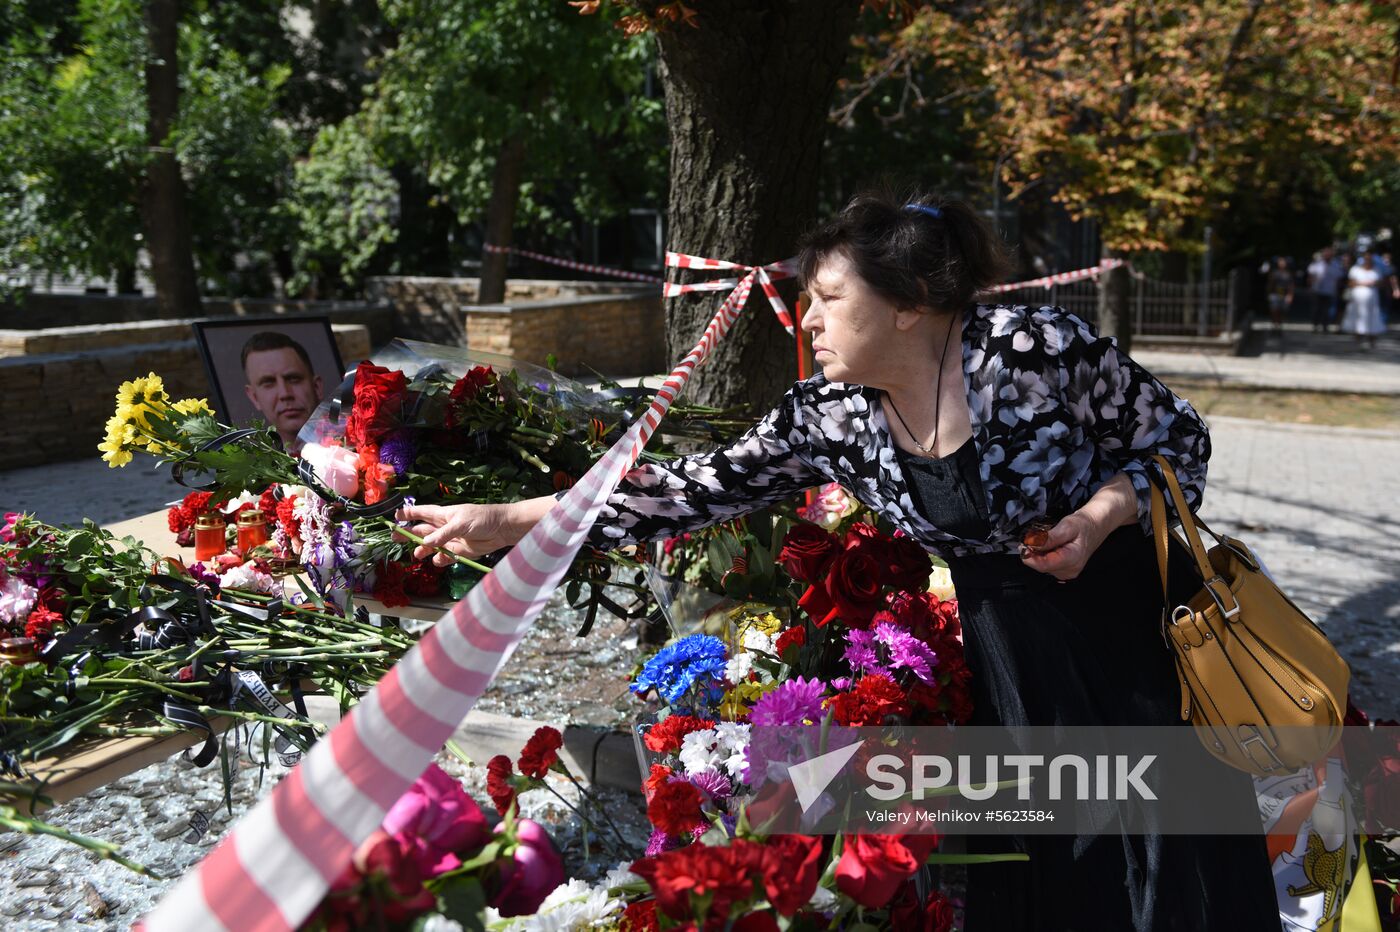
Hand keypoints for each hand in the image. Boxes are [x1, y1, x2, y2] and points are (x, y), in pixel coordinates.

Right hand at [396, 502, 514, 566]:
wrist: (502, 530)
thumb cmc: (482, 518)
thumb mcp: (461, 523)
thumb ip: (443, 534)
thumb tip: (425, 544)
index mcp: (442, 515)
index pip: (420, 513)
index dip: (407, 514)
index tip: (394, 516)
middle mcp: (443, 527)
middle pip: (420, 531)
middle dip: (408, 534)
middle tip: (394, 538)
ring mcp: (450, 540)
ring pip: (430, 546)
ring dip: (422, 550)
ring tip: (416, 555)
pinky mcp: (458, 552)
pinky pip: (443, 557)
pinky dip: (439, 560)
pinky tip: (438, 560)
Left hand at [1018, 512, 1107, 581]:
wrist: (1095, 527)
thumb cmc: (1083, 525)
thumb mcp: (1067, 526)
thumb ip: (1050, 538)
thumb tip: (1032, 544)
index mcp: (1072, 560)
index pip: (1042, 566)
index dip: (1029, 556)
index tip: (1023, 544)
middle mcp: (1070, 571)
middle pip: (1041, 566)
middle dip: (1032, 553)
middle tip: (1030, 538)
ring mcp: (1067, 572)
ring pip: (1043, 566)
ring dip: (1037, 554)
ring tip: (1041, 541)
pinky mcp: (1064, 571)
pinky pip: (1047, 565)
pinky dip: (1043, 555)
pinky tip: (1047, 547)